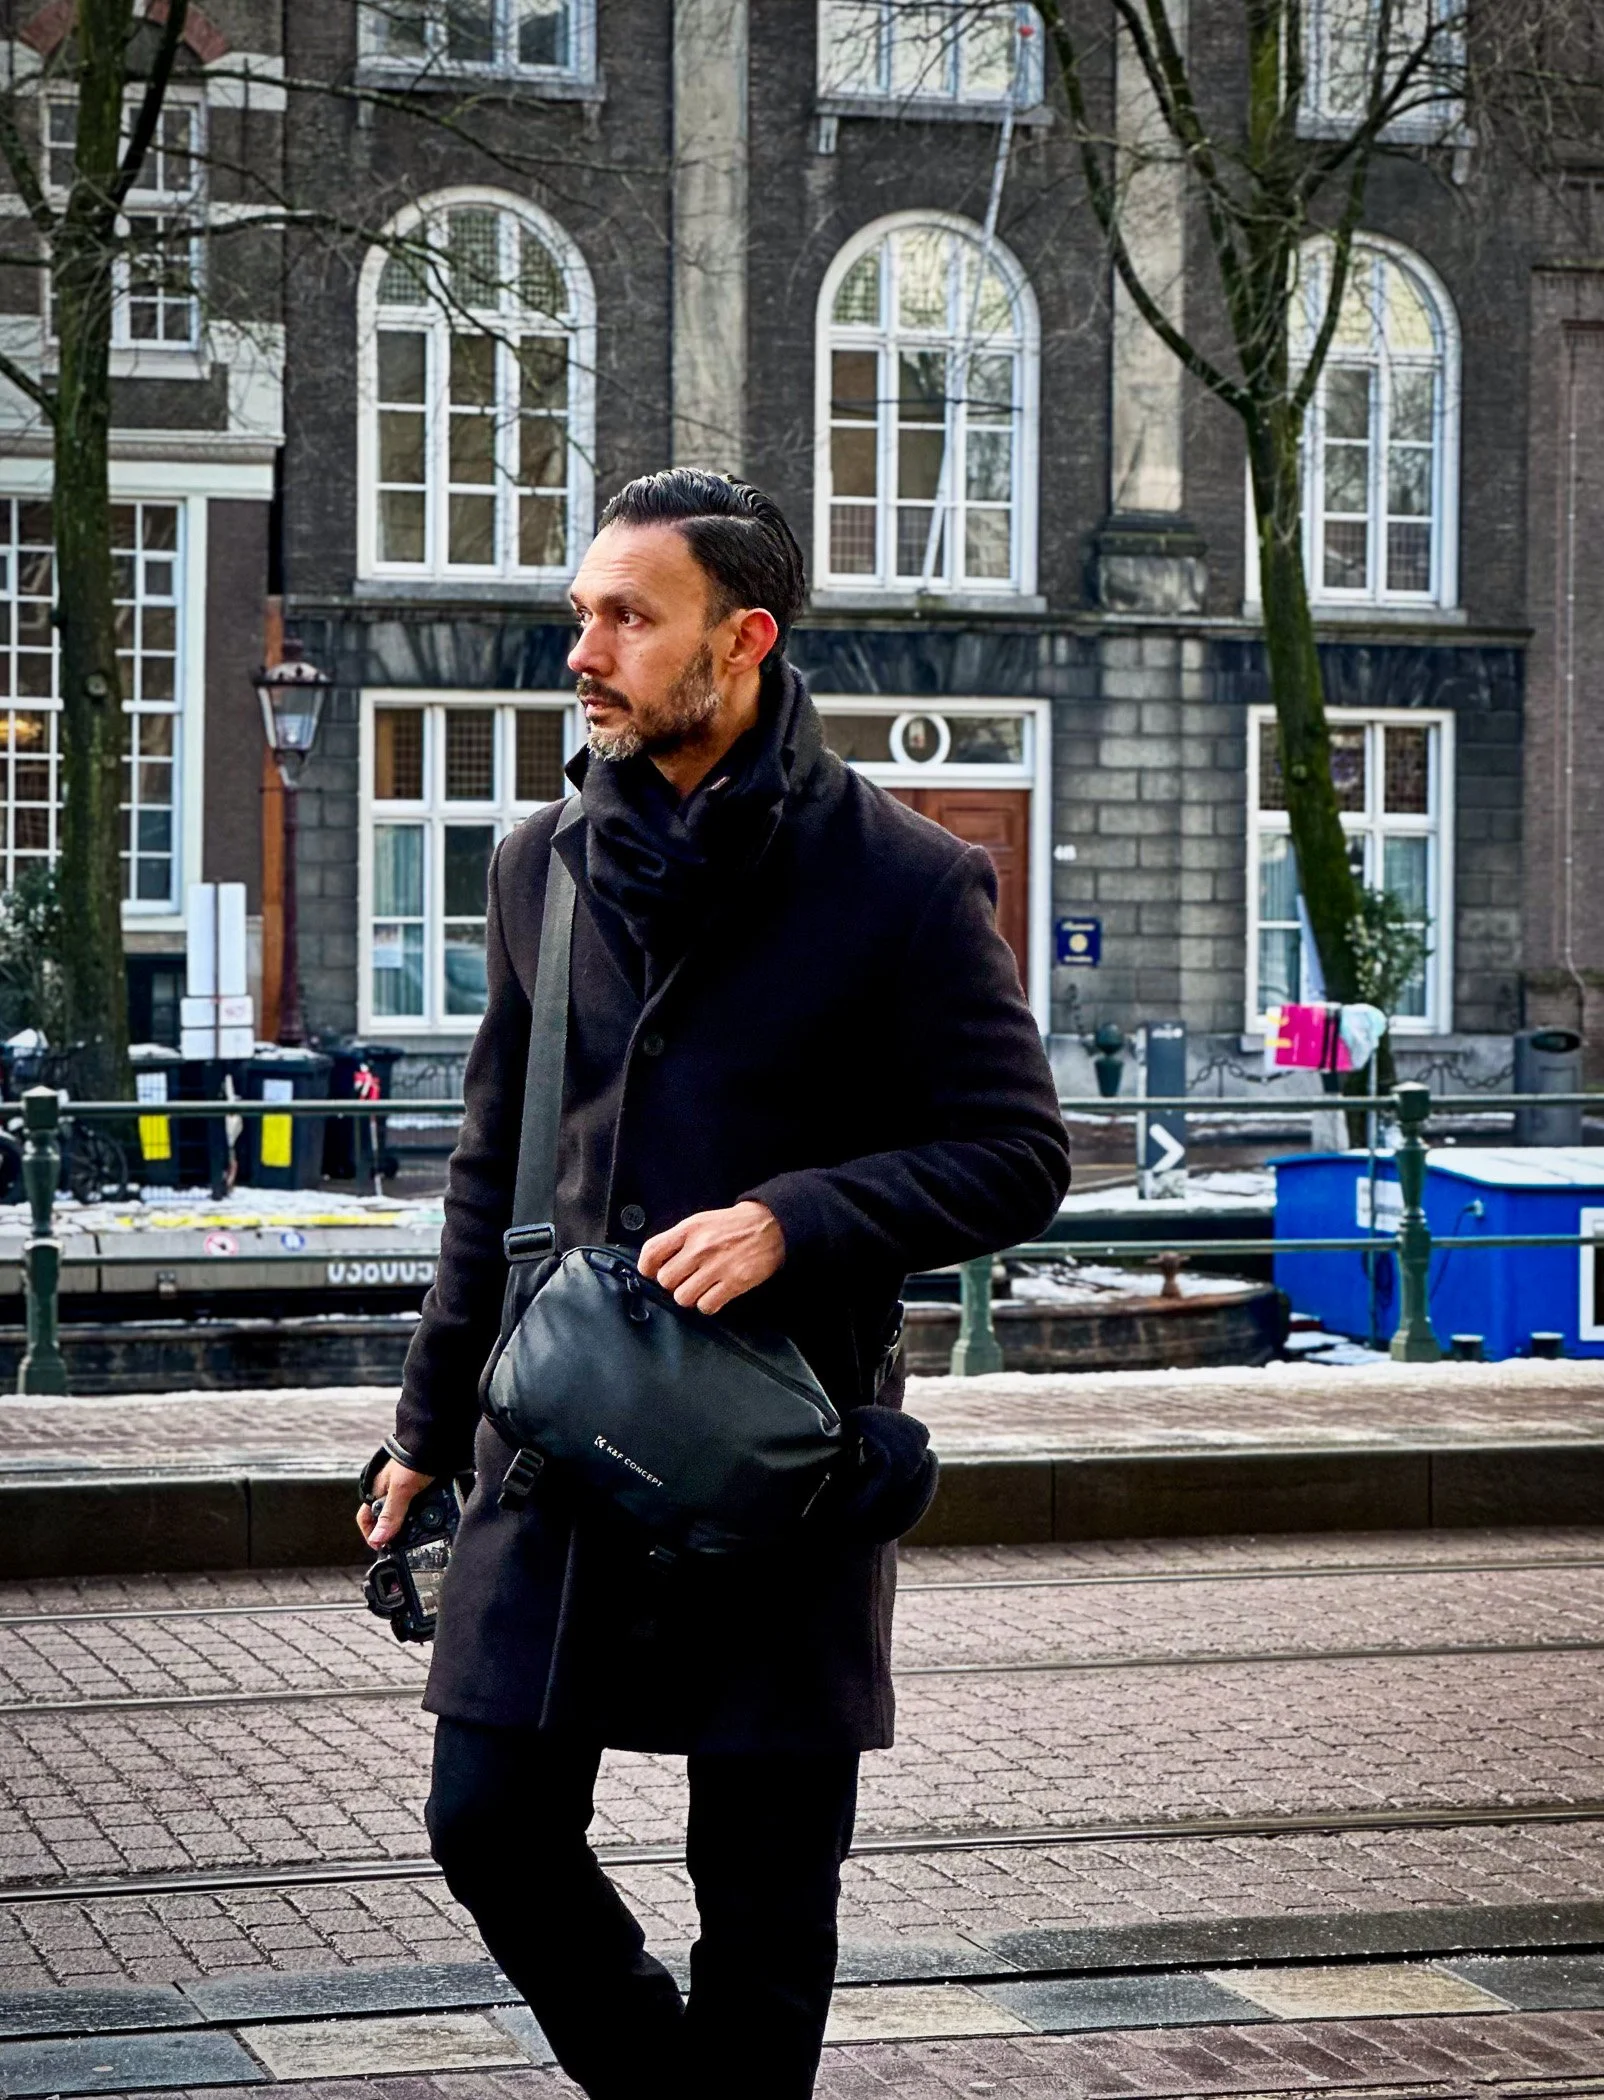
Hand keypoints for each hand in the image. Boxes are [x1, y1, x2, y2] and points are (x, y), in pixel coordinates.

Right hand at [358, 1458, 433, 1548]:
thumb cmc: (414, 1457)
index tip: (382, 1548)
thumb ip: (390, 1514)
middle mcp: (391, 1490)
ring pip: (408, 1513)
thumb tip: (377, 1540)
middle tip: (409, 1543)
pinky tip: (438, 1517)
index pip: (366, 1518)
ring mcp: (408, 1488)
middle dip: (398, 1531)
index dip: (372, 1534)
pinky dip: (430, 1512)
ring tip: (427, 1532)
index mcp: (377, 1490)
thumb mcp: (401, 1489)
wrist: (438, 1439)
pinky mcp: (425, 1485)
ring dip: (417, 1523)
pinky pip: (424, 1505)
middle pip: (389, 1518)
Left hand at [638, 1201, 784, 1315]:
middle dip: (672, 1283)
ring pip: (683, 1297)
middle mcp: (700, 1248)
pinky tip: (715, 1294)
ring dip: (689, 1296)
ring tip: (700, 1288)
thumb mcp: (701, 1222)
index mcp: (689, 1230)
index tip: (651, 1272)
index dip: (646, 1267)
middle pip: (665, 1280)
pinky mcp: (734, 1283)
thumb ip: (678, 1240)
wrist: (770, 1226)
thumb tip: (655, 1263)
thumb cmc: (732, 1226)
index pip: (652, 1251)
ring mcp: (717, 1267)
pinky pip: (706, 1306)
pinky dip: (708, 1304)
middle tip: (685, 1279)